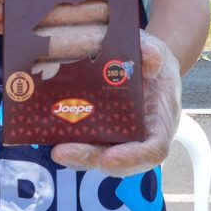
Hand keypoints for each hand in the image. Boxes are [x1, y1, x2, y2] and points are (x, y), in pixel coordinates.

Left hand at [50, 30, 180, 177]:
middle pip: (117, 158)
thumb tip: (151, 59)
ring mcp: (119, 136)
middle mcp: (139, 136)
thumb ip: (154, 53)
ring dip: (76, 155)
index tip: (108, 159)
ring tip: (55, 149)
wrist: (146, 63)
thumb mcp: (158, 51)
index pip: (152, 150)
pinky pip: (88, 140)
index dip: (132, 159)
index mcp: (160, 123)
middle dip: (89, 157)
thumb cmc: (154, 61)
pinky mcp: (101, 129)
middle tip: (62, 153)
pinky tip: (50, 132)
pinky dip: (70, 140)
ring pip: (98, 153)